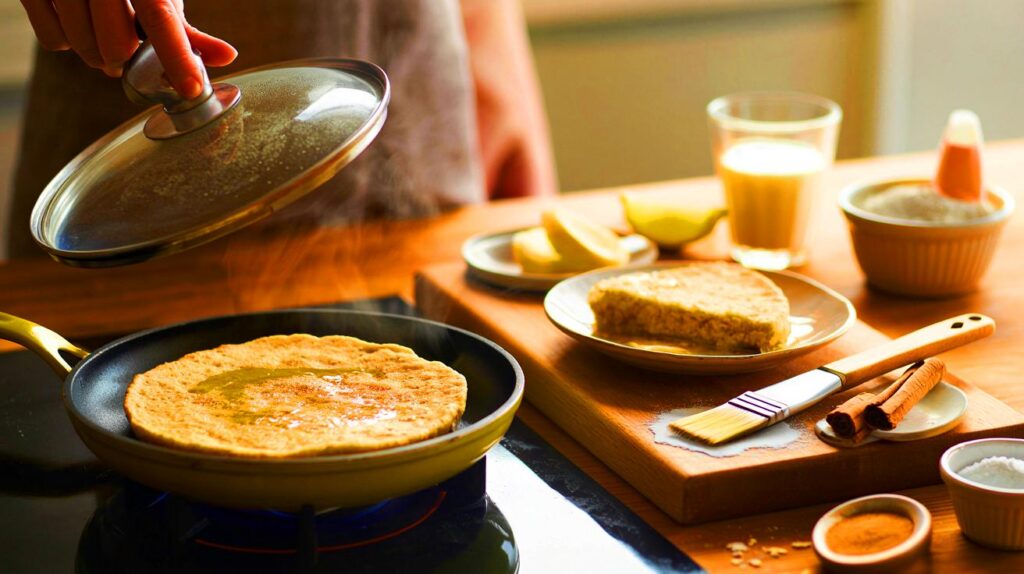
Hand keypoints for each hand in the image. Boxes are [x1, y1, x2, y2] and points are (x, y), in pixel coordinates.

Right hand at [20, 0, 236, 98]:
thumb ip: (184, 30)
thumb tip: (228, 57)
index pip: (161, 18)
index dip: (177, 57)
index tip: (192, 88)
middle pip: (116, 44)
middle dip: (122, 58)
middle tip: (124, 51)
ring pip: (82, 46)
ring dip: (95, 55)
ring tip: (100, 35)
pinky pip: (51, 41)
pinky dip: (66, 44)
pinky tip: (74, 23)